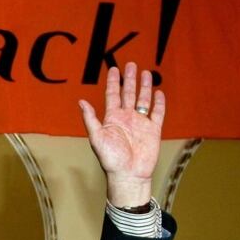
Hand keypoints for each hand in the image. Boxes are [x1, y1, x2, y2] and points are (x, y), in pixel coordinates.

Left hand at [79, 62, 165, 206]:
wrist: (128, 175)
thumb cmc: (110, 159)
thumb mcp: (97, 137)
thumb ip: (90, 119)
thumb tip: (80, 102)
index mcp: (112, 119)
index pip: (112, 95)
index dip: (113, 82)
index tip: (114, 69)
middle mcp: (126, 118)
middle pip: (128, 94)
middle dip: (129, 79)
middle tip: (131, 64)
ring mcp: (140, 123)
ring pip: (143, 100)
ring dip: (144, 87)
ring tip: (146, 72)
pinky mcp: (153, 130)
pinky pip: (157, 113)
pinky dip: (158, 103)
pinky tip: (158, 93)